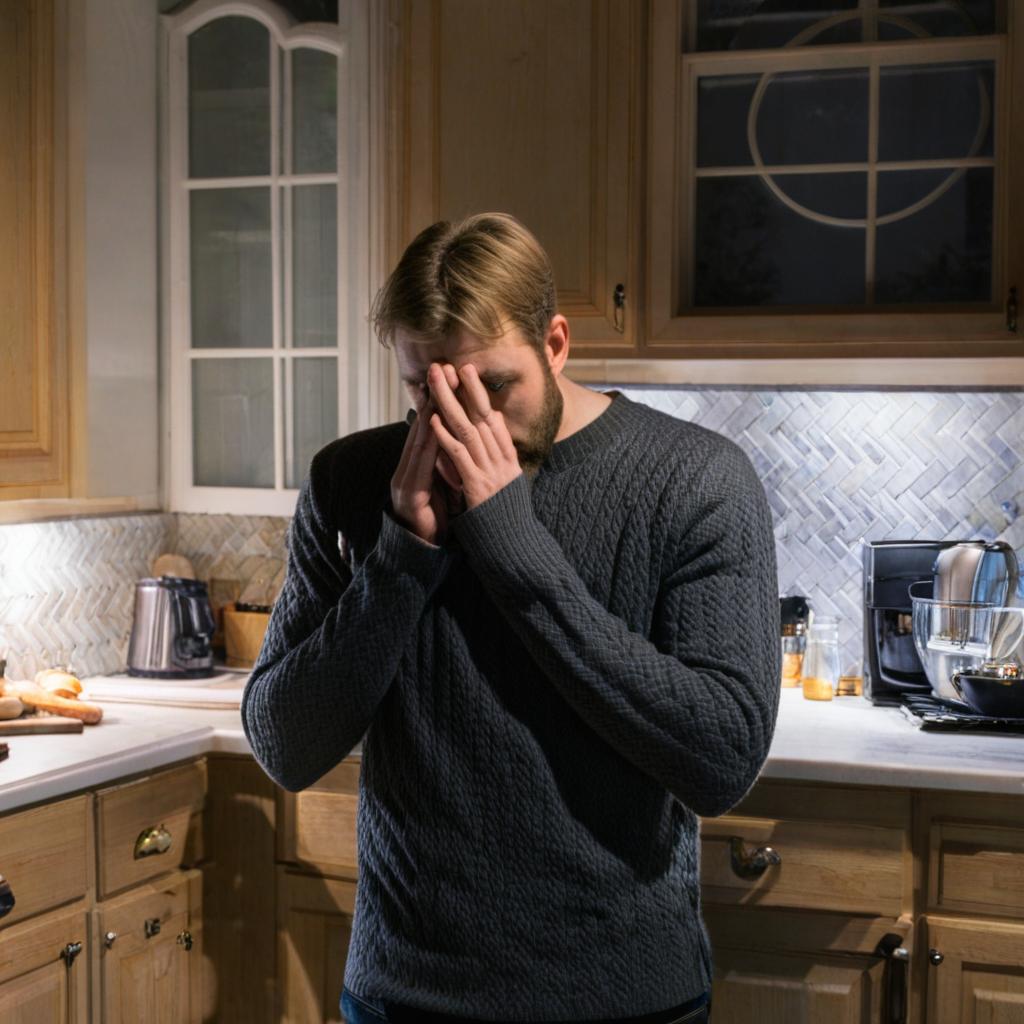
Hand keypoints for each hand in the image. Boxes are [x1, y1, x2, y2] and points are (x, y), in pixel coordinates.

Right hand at [390, 388, 460, 544]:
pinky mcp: (410, 495)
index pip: (431, 427)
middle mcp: (408, 468)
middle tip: (441, 369)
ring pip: (419, 440)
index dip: (441, 401)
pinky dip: (427, 444)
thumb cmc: (436, 519)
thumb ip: (447, 463)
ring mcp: (406, 480)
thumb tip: (457, 440)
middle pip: (423, 427)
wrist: (422, 553)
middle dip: (434, 397)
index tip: (451, 375)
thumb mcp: (443, 486)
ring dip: (429, 412)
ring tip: (438, 389)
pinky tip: (433, 427)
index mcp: (418, 465)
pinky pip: (419, 465)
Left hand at [427, 361, 521, 510]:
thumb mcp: (509, 479)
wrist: (515, 547)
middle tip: (453, 364)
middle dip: (466, 389)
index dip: (479, 393)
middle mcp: (502, 461)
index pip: (492, 418)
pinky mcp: (478, 487)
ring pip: (469, 430)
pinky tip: (434, 421)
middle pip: (482, 417)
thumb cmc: (507, 517)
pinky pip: (460, 457)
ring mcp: (491, 472)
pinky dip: (446, 437)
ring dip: (451, 404)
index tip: (467, 370)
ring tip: (439, 383)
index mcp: (509, 458)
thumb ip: (501, 449)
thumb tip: (495, 419)